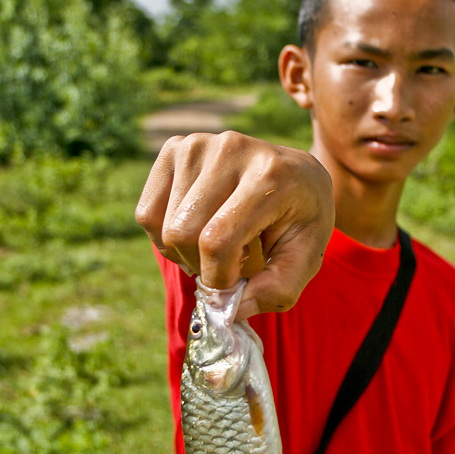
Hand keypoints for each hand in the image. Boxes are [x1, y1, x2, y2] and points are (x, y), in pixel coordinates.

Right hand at [135, 131, 334, 318]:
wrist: (297, 175)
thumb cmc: (302, 220)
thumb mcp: (307, 258)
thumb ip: (278, 290)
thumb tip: (231, 309)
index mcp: (270, 176)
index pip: (217, 240)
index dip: (219, 277)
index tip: (239, 282)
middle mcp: (231, 149)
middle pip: (183, 233)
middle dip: (202, 266)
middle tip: (231, 264)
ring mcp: (198, 144)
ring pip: (163, 227)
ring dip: (187, 253)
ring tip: (220, 243)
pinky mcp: (174, 148)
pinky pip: (147, 213)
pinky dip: (165, 236)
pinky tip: (197, 230)